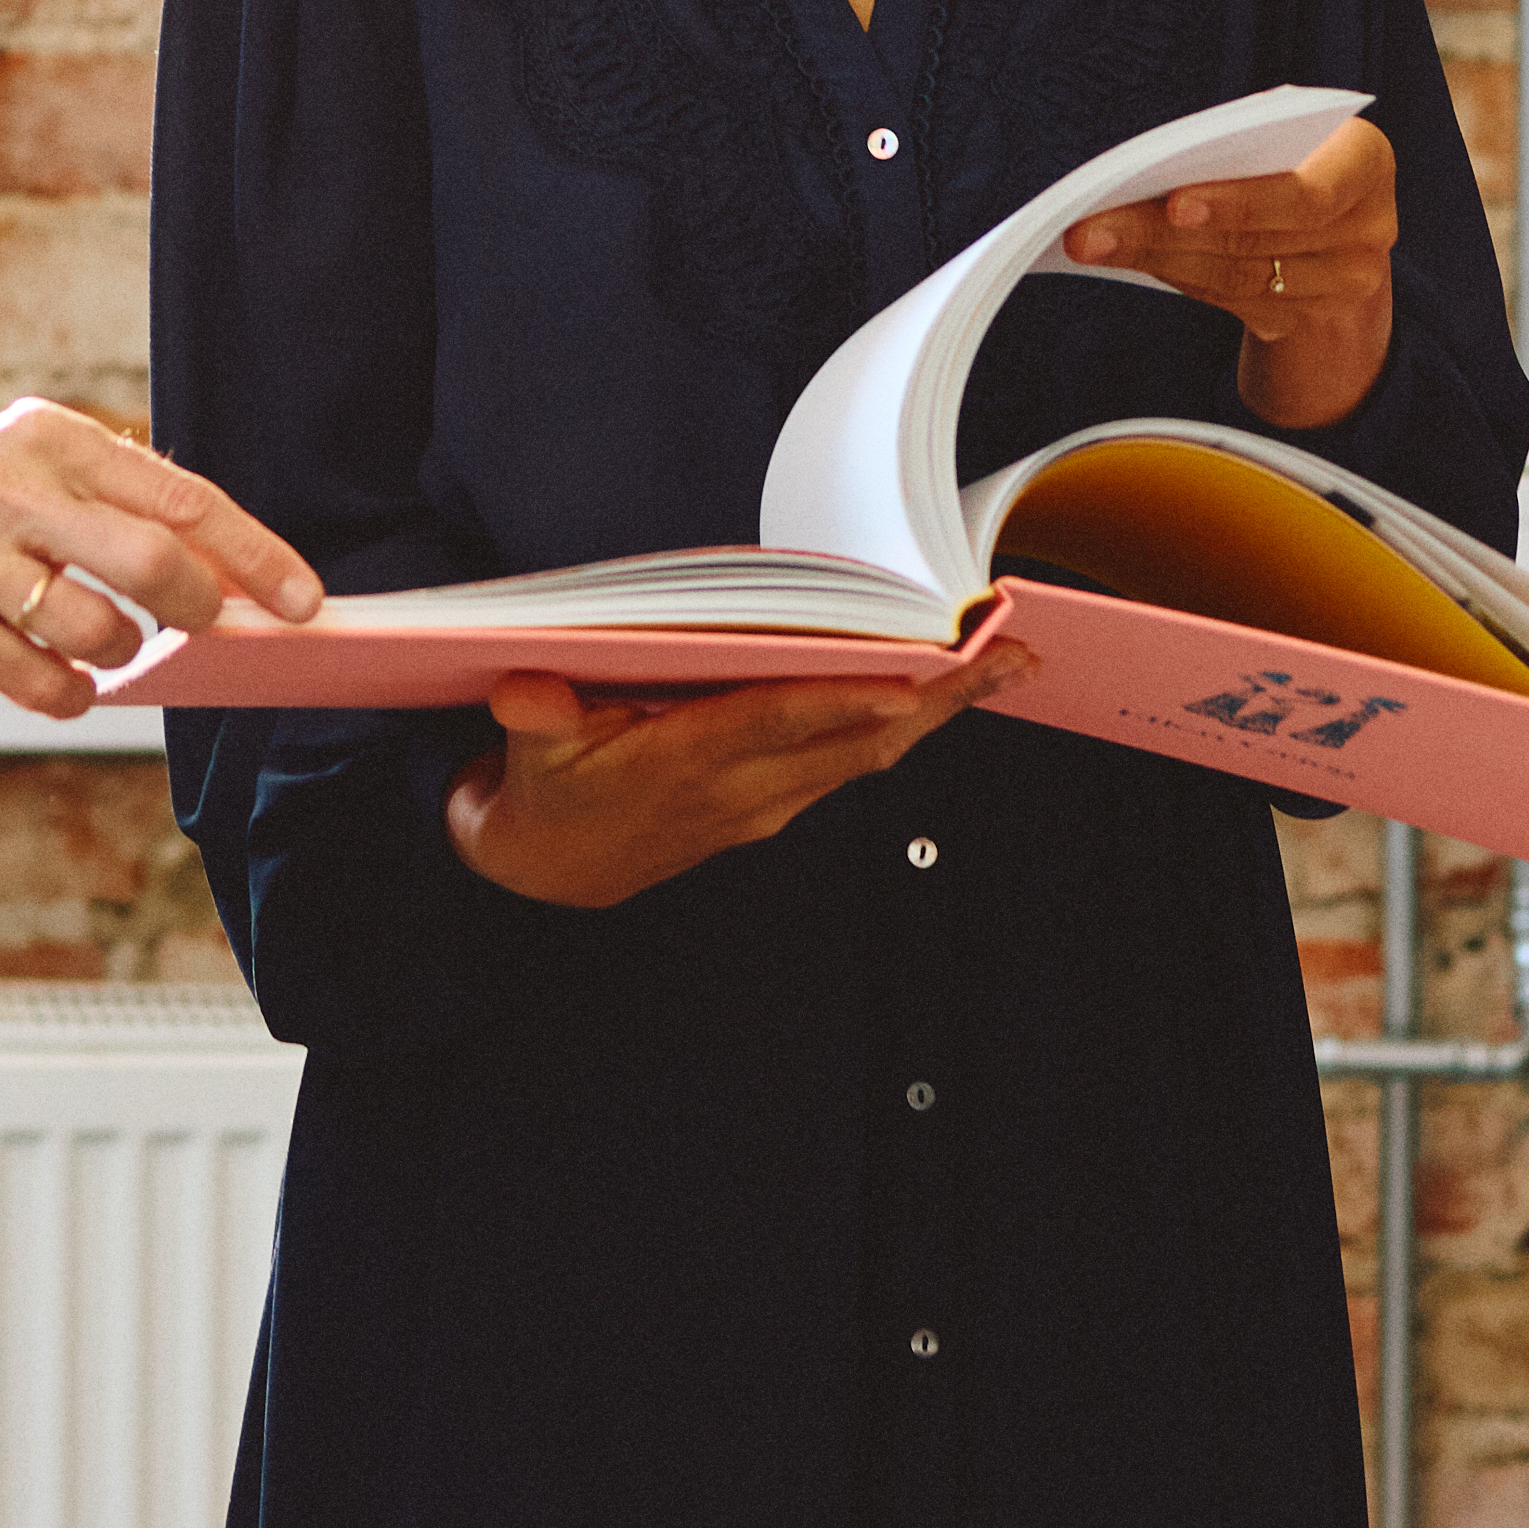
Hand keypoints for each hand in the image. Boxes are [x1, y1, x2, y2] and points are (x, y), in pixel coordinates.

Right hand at [0, 398, 324, 723]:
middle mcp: (14, 488)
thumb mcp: (30, 466)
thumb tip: (224, 566)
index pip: (182, 495)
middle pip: (150, 558)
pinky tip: (62, 682)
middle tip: (203, 628)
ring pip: (96, 627)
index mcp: (54, 439)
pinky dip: (67, 694)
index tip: (302, 599)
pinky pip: (36, 679)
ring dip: (121, 654)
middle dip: (196, 607)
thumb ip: (116, 503)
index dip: (254, 553)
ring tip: (104, 647)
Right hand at [441, 639, 1024, 911]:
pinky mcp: (774, 806)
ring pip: (870, 753)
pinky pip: (854, 761)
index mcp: (686, 763)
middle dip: (937, 698)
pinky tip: (940, 693)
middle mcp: (742, 788)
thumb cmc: (547, 792)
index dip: (844, 698)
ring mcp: (766, 803)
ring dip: (939, 710)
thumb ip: (534, 717)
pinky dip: (903, 724)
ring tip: (1002, 663)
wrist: (551, 872)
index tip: (910, 676)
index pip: (779, 723)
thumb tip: (523, 687)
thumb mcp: (527, 753)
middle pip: (857, 740)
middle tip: (1005, 655)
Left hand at [1062, 113, 1400, 431]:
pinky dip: (1175, 275)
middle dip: (1164, 232)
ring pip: (1236, 277)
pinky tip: (1129, 257)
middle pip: (1256, 241)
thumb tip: (1149, 169)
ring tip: (1093, 239)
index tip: (1174, 204)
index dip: (1241, 202)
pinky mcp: (1306, 317)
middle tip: (1094, 226)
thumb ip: (1243, 145)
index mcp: (1366, 164)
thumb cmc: (1299, 154)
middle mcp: (1368, 231)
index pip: (1309, 195)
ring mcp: (1343, 284)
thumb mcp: (1290, 134)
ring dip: (1156, 258)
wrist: (1343, 222)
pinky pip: (1231, 301)